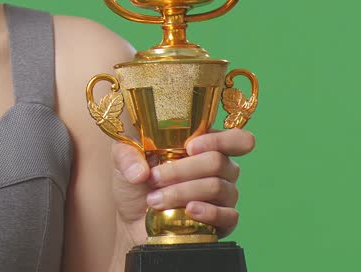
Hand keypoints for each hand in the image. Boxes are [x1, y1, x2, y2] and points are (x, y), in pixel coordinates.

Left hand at [112, 128, 256, 242]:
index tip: (190, 147)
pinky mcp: (222, 222)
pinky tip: (188, 211)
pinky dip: (207, 212)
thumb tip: (140, 173)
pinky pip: (228, 216)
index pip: (236, 139)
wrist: (133, 218)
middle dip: (182, 170)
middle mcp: (220, 169)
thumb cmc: (136, 181)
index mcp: (204, 146)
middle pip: (218, 162)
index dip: (220, 140)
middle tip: (154, 177)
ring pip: (218, 187)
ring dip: (183, 192)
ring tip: (154, 199)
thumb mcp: (124, 160)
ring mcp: (224, 196)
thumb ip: (127, 156)